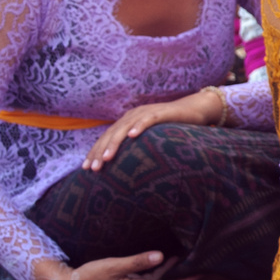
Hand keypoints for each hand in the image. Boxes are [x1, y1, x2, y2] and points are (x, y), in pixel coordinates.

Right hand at [32, 252, 200, 279]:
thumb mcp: (113, 266)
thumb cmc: (91, 277)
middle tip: (201, 263)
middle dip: (185, 277)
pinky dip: (161, 269)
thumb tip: (160, 256)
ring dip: (174, 271)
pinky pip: (151, 278)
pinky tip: (168, 257)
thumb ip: (137, 262)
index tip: (200, 273)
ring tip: (188, 256)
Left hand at [82, 90, 224, 170]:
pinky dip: (138, 127)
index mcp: (127, 122)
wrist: (193, 110)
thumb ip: (137, 145)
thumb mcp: (150, 137)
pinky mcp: (160, 113)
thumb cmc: (172, 127)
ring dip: (114, 143)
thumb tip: (125, 165)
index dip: (95, 152)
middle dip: (100, 152)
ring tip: (106, 158)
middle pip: (111, 134)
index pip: (107, 138)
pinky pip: (147, 120)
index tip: (86, 168)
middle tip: (92, 169)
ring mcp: (145, 113)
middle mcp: (132, 116)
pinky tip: (132, 136)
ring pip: (125, 128)